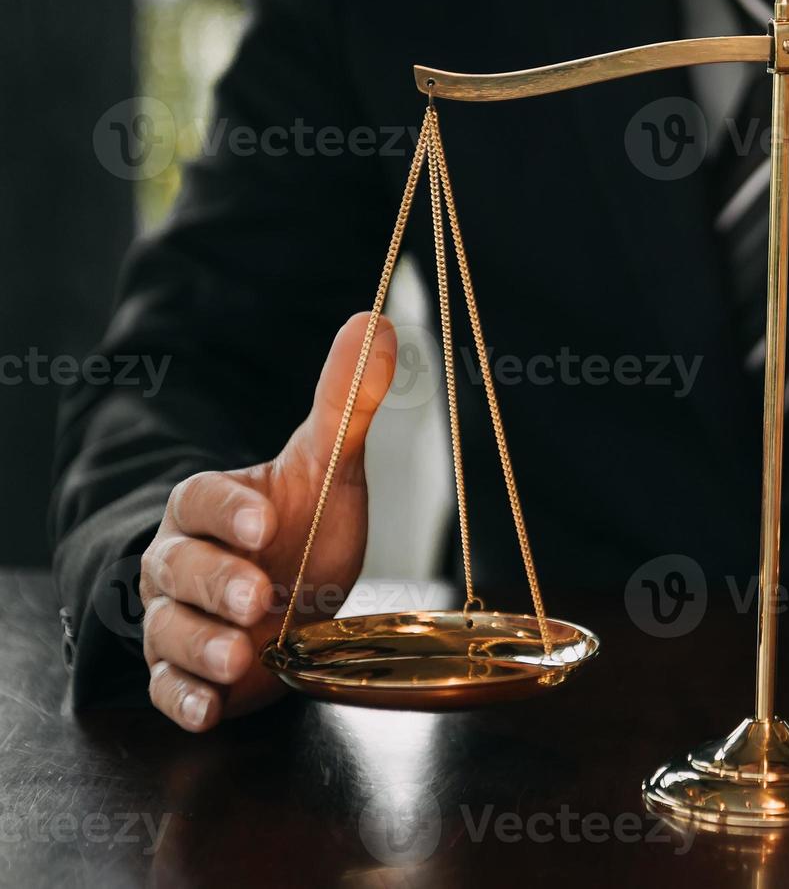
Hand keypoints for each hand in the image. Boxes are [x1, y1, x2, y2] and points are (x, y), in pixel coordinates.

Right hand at [138, 314, 397, 730]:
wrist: (288, 597)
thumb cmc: (303, 526)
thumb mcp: (330, 467)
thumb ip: (345, 403)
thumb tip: (376, 323)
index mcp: (211, 506)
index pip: (201, 499)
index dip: (228, 509)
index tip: (264, 519)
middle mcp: (180, 563)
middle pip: (177, 568)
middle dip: (215, 583)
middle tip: (257, 595)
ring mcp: (179, 621)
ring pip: (169, 632)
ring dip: (201, 646)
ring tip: (238, 656)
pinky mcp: (187, 674)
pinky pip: (169, 689)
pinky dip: (185, 701)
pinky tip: (208, 710)